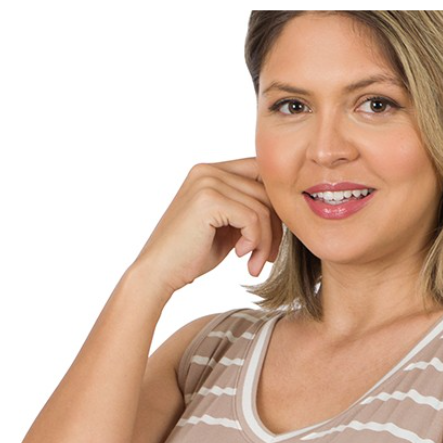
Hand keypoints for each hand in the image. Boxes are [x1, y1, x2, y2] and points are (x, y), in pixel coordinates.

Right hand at [131, 157, 283, 294]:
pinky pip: (252, 218)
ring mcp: (207, 182)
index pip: (260, 174)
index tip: (273, 238)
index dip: (275, 205)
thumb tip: (284, 211)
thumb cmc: (190, 256)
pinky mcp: (209, 199)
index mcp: (210, 172)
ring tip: (254, 264)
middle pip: (265, 190)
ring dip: (265, 241)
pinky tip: (241, 257)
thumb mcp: (225, 227)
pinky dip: (255, 242)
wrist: (158, 273)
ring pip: (262, 207)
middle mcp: (208, 170)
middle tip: (267, 257)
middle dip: (274, 228)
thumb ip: (246, 211)